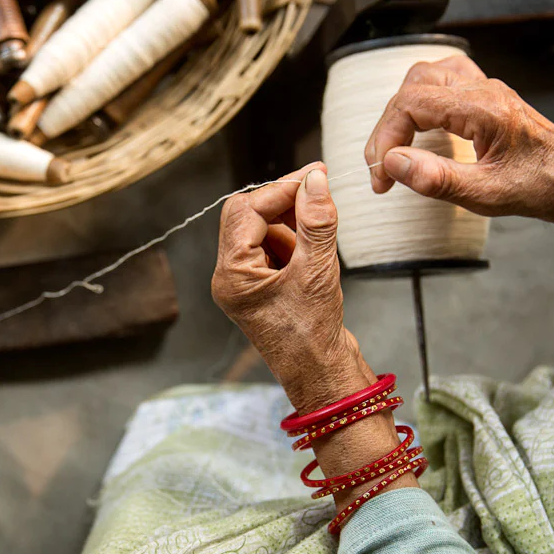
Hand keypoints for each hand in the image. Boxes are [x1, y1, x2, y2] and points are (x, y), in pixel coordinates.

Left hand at [212, 164, 372, 412]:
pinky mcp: (265, 286)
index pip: (246, 211)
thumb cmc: (314, 338)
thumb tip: (315, 181)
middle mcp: (231, 277)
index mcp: (231, 275)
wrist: (323, 377)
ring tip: (322, 233)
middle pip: (247, 216)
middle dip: (282, 202)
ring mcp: (247, 282)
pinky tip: (316, 253)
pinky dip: (296, 239)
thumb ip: (316, 222)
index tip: (315, 176)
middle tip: (318, 190)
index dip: (281, 189)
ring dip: (292, 221)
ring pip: (262, 229)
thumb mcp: (318, 272)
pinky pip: (274, 247)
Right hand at [365, 56, 553, 230]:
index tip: (381, 177)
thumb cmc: (542, 188)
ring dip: (402, 108)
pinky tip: (418, 122)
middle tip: (383, 169)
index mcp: (483, 108)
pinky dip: (421, 97)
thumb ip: (436, 179)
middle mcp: (483, 89)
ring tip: (396, 146)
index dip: (385, 139)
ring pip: (426, 76)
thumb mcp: (487, 195)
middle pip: (413, 87)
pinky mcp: (488, 95)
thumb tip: (393, 164)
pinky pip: (445, 77)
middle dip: (389, 127)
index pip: (411, 104)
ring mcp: (487, 88)